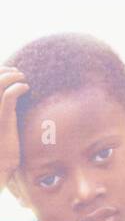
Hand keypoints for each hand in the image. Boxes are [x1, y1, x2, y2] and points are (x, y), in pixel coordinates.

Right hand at [0, 66, 30, 187]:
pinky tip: (26, 88)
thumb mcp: (1, 125)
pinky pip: (9, 96)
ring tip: (23, 79)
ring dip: (12, 77)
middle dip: (4, 72)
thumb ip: (3, 110)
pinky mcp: (2, 120)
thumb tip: (11, 96)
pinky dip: (18, 88)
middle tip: (18, 73)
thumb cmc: (1, 148)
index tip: (10, 71)